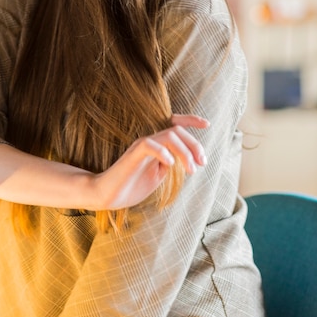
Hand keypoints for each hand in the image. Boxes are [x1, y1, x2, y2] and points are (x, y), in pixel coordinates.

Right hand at [92, 114, 208, 209]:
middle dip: (194, 144)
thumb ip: (168, 165)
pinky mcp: (133, 154)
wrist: (109, 196)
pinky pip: (150, 145)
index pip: (174, 125)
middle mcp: (150, 141)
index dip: (190, 120)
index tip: (206, 124)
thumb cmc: (131, 186)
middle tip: (202, 163)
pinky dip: (164, 153)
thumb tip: (182, 158)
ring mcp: (141, 145)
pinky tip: (170, 165)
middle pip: (177, 130)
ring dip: (185, 152)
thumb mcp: (157, 176)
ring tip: (191, 169)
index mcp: (157, 145)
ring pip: (169, 136)